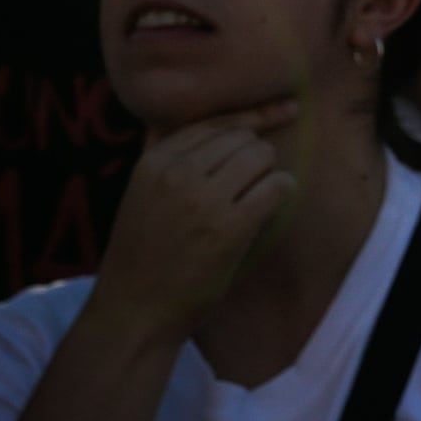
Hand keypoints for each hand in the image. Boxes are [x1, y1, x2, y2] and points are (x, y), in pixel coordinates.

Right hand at [87, 106, 300, 341]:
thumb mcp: (142, 193)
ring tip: (258, 194)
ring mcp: (203, 200)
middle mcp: (176, 174)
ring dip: (269, 172)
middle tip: (252, 181)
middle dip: (256, 154)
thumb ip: (166, 156)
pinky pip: (275, 187)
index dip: (254, 116)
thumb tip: (200, 120)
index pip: (214, 122)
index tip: (285, 110)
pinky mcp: (229, 228)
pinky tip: (276, 199)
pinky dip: (282, 189)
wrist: (134, 311)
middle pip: (241, 137)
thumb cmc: (143, 254)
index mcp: (153, 163)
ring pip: (260, 156)